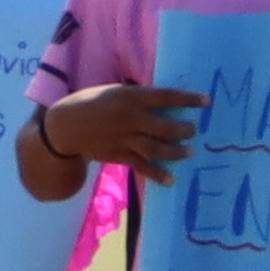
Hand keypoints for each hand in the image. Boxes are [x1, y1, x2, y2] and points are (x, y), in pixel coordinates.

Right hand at [43, 78, 201, 184]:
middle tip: (193, 130)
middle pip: (165, 126)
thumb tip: (161, 101)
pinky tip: (171, 179)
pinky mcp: (118, 155)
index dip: (188, 100)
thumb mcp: (113, 92)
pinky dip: (157, 173)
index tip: (206, 101)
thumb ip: (136, 97)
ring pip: (156, 147)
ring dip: (176, 151)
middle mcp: (130, 119)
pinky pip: (141, 165)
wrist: (63, 128)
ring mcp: (124, 139)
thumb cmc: (90, 104)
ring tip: (189, 151)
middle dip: (184, 129)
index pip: (166, 97)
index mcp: (130, 98)